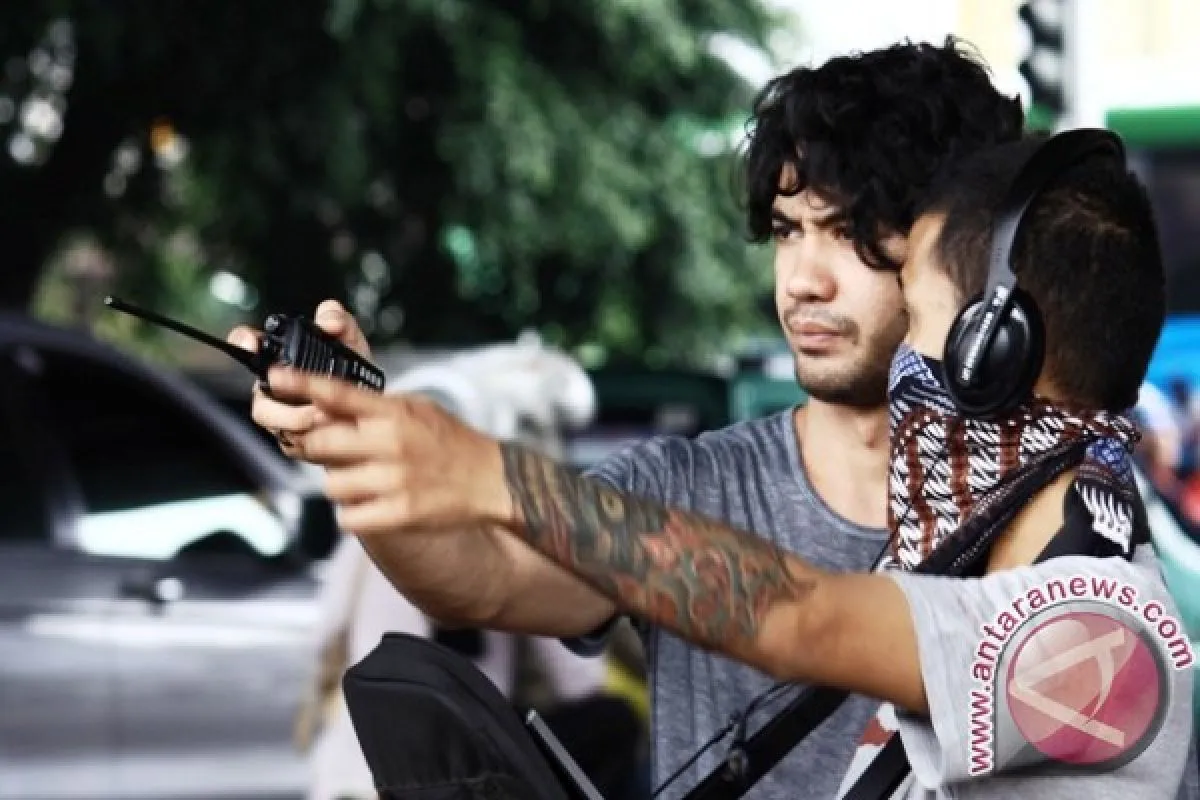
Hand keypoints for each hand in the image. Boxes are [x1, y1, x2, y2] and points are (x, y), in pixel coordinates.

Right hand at [226, 299, 370, 457]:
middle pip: (261, 403)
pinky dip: (314, 442)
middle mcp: (276, 390)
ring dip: (302, 426)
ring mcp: (283, 418)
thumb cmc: (353, 370)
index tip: (251, 343)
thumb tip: (328, 320)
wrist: (372, 404)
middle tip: (312, 408)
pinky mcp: (297, 442)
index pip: (250, 347)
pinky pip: (294, 445)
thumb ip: (339, 321)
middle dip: (283, 410)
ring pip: (277, 428)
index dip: (244, 343)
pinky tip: (333, 433)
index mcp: (281, 360)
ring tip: (328, 420)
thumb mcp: (351, 340)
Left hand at [266, 366, 514, 534]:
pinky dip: (354, 513)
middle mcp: (391, 444)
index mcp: (394, 414)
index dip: (301, 383)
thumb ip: (377, 407)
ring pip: (332, 484)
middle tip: (323, 448)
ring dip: (340, 484)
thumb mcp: (418, 409)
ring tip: (363, 480)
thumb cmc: (451, 442)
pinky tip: (372, 504)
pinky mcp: (398, 514)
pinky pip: (349, 518)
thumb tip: (331, 401)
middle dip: (313, 446)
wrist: (492, 481)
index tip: (274, 376)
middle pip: (321, 442)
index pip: (339, 393)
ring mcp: (394, 481)